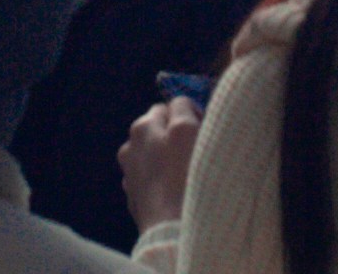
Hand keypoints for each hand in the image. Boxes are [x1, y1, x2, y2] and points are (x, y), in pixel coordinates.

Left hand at [121, 96, 203, 232]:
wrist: (172, 232)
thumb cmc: (183, 179)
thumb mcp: (188, 131)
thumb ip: (183, 110)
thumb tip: (182, 105)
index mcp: (143, 126)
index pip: (175, 105)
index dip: (195, 116)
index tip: (206, 132)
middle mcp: (131, 145)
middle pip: (162, 129)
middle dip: (178, 136)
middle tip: (198, 153)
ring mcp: (131, 174)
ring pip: (157, 155)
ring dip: (169, 158)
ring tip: (187, 176)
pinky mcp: (135, 198)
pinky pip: (153, 179)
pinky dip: (162, 180)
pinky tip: (176, 193)